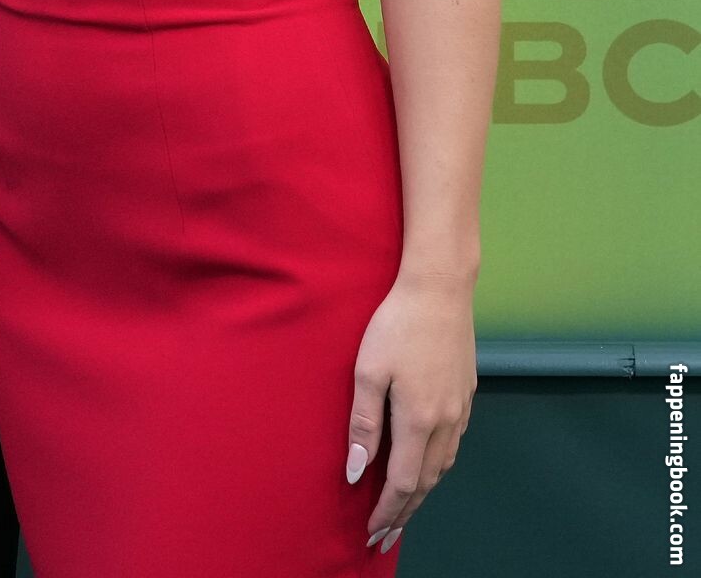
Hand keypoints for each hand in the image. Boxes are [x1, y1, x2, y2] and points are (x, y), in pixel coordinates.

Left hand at [346, 275, 477, 554]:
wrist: (439, 289)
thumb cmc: (396, 324)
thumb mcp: (368, 370)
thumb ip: (363, 424)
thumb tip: (356, 471)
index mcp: (418, 420)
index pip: (402, 483)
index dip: (387, 511)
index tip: (372, 532)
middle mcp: (445, 422)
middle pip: (425, 482)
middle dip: (404, 512)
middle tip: (385, 534)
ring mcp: (460, 409)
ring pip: (442, 466)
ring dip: (422, 491)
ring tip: (403, 507)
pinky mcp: (466, 395)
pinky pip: (452, 446)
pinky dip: (436, 466)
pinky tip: (426, 465)